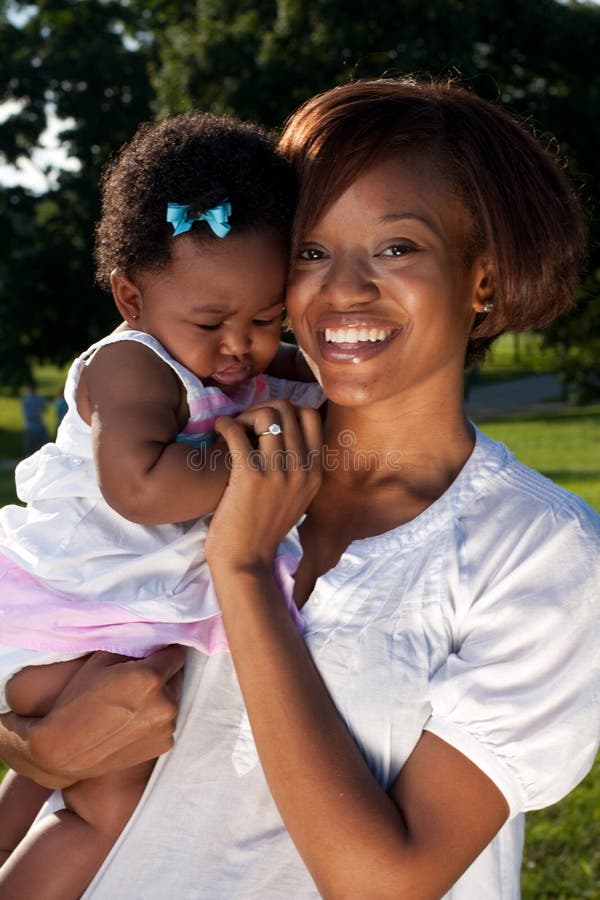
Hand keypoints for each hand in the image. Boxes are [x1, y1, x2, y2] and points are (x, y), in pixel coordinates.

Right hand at [0, 646, 184, 788]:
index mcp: (151, 677)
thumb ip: (133, 646)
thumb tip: (153, 639)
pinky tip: (133, 721)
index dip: (164, 651)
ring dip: (161, 697)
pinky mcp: (165, 744)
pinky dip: (156, 718)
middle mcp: (166, 703)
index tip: (154, 654)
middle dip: (163, 674)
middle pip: (177, 676)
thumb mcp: (101, 660)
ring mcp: (168, 727)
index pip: (176, 653)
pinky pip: (167, 721)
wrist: (64, 749)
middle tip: (137, 681)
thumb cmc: (79, 700)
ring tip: (132, 704)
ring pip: (173, 699)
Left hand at [206, 400, 321, 573]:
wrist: (246, 561)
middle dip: (262, 409)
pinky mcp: (250, 476)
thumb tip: (286, 428)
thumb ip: (298, 467)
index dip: (286, 410)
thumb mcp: (296, 498)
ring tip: (232, 431)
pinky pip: (237, 432)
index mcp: (315, 473)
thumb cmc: (263, 528)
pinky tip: (219, 431)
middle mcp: (302, 470)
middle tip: (244, 425)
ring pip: (265, 415)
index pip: (310, 416)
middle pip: (287, 409)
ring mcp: (278, 473)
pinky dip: (225, 425)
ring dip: (243, 416)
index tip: (266, 423)